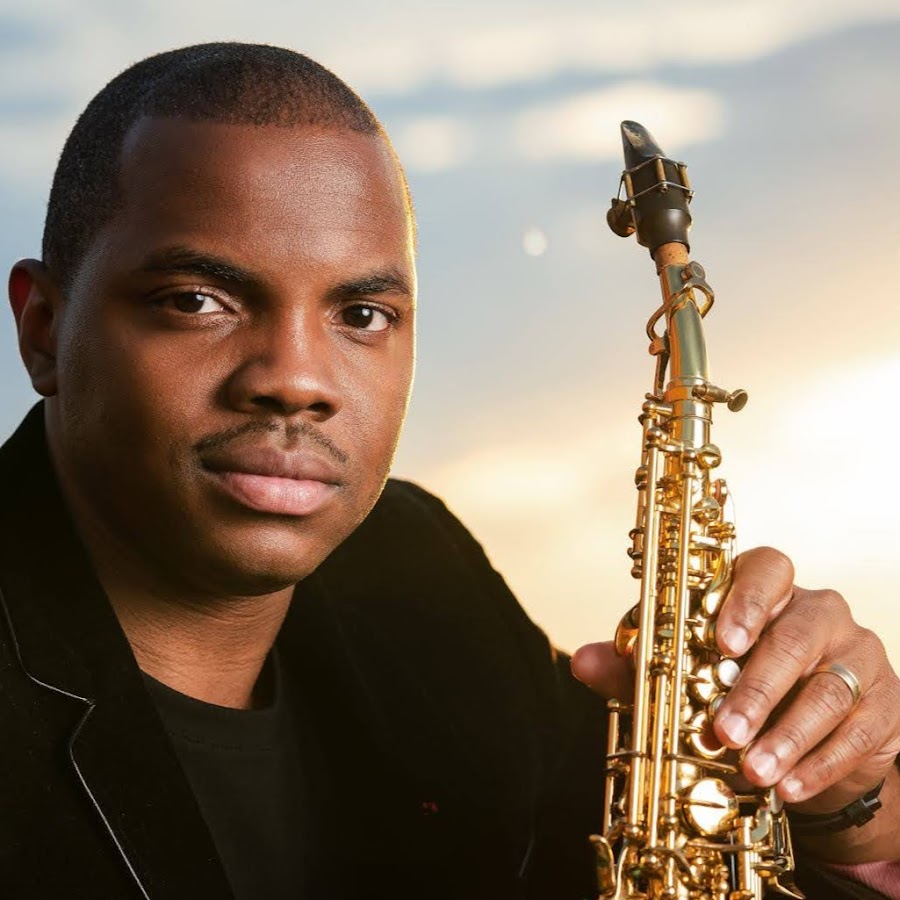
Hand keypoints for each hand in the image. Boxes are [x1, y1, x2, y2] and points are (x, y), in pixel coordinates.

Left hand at [572, 547, 899, 836]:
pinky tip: (789, 787)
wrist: (802, 739)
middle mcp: (818, 612)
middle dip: (758, 687)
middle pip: (796, 636)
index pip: (767, 567)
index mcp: (767, 589)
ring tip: (753, 771)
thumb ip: (635, 665)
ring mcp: (857, 654)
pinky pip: (859, 731)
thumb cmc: (733, 686)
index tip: (722, 641)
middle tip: (725, 729)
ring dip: (787, 735)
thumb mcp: (683, 673)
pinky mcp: (885, 702)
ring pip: (829, 689)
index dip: (746, 598)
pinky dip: (820, 763)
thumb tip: (579, 659)